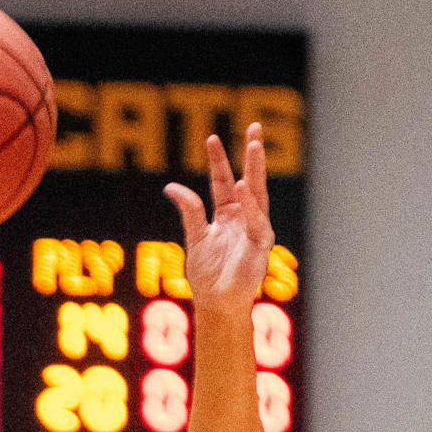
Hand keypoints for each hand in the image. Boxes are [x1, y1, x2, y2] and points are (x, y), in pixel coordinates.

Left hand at [165, 120, 275, 318]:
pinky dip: (251, 207)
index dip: (218, 161)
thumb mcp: (194, 238)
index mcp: (228, 215)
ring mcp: (255, 231)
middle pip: (249, 180)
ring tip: (254, 147)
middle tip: (255, 127)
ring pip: (258, 195)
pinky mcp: (260, 247)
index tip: (211, 138)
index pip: (223, 181)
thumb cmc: (208, 275)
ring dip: (256, 170)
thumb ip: (189, 212)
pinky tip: (244, 188)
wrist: (216, 304)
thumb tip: (171, 187)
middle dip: (252, 154)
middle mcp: (245, 218)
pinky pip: (257, 223)